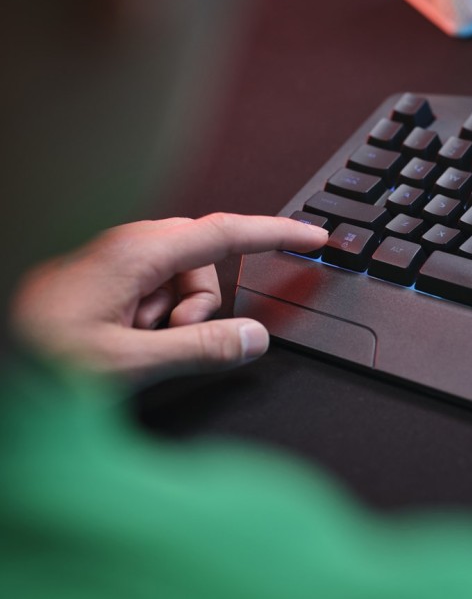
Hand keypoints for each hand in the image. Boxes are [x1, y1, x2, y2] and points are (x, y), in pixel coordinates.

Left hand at [10, 213, 328, 386]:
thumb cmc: (30, 363)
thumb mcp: (124, 366)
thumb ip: (199, 351)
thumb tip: (254, 339)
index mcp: (133, 254)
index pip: (226, 232)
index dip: (277, 234)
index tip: (315, 237)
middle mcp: (123, 248)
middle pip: (203, 261)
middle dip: (204, 302)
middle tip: (174, 338)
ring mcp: (110, 262)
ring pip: (179, 280)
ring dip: (174, 317)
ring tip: (135, 346)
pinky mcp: (101, 280)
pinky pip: (152, 291)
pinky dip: (152, 319)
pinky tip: (120, 343)